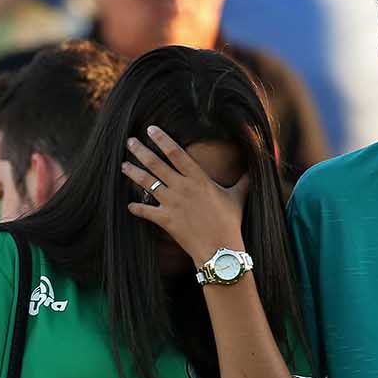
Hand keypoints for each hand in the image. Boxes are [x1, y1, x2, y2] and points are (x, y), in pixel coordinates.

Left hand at [122, 125, 248, 263]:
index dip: (162, 139)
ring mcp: (172, 203)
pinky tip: (129, 205)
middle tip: (129, 141)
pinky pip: (145, 211)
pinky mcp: (165, 219)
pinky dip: (135, 208)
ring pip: (147, 183)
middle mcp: (182, 187)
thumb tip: (254, 170)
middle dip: (141, 151)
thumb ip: (244, 181)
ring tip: (123, 165)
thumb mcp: (238, 196)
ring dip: (133, 173)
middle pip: (156, 164)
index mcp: (199, 178)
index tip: (150, 129)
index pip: (177, 152)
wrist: (220, 248)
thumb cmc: (230, 222)